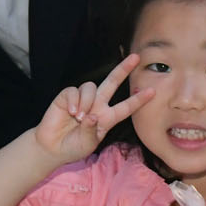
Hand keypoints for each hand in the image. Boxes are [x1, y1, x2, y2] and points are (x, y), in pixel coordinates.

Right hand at [33, 54, 153, 165]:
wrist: (52, 147)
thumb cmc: (73, 147)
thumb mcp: (87, 144)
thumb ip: (91, 131)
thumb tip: (91, 116)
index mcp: (106, 118)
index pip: (126, 107)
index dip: (138, 100)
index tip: (153, 91)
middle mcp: (97, 105)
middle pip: (112, 82)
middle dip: (123, 69)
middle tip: (136, 57)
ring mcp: (82, 99)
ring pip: (91, 87)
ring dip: (86, 101)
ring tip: (78, 117)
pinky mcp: (66, 96)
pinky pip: (74, 91)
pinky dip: (73, 101)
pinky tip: (70, 113)